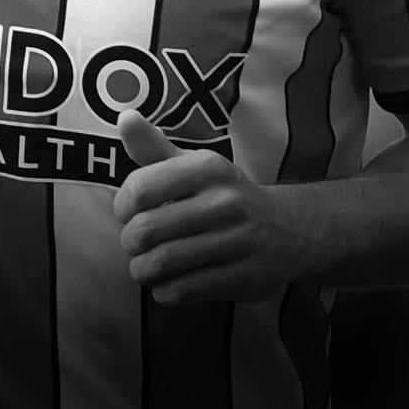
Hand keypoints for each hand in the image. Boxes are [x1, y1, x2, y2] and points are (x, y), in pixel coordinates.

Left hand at [113, 110, 299, 304]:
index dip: (122, 205)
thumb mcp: (192, 165)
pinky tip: (167, 282)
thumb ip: (153, 146)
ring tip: (145, 265)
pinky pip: (182, 290)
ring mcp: (237, 242)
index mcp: (208, 168)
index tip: (128, 212)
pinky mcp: (242, 278)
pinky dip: (163, 291)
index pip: (141, 187)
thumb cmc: (221, 195)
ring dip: (142, 269)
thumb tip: (124, 117)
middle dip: (129, 241)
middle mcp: (225, 202)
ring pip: (162, 263)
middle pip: (146, 230)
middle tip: (135, 243)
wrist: (286, 230)